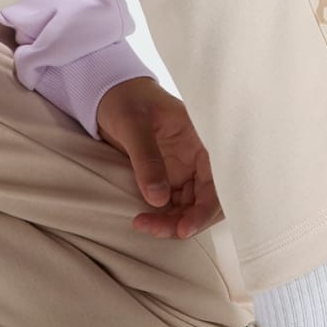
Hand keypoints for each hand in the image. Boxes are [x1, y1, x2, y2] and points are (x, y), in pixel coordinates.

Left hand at [93, 77, 223, 239]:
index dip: (206, 209)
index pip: (217, 181)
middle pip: (207, 200)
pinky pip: (175, 206)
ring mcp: (186, 170)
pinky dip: (164, 218)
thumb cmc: (125, 100)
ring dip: (172, 223)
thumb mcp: (132, 124)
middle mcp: (199, 157)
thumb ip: (146, 158)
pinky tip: (145, 221)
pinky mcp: (171, 179)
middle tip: (155, 229)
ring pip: (191, 208)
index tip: (185, 228)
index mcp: (202, 138)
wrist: (109, 97)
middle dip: (186, 221)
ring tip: (143, 225)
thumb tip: (157, 199)